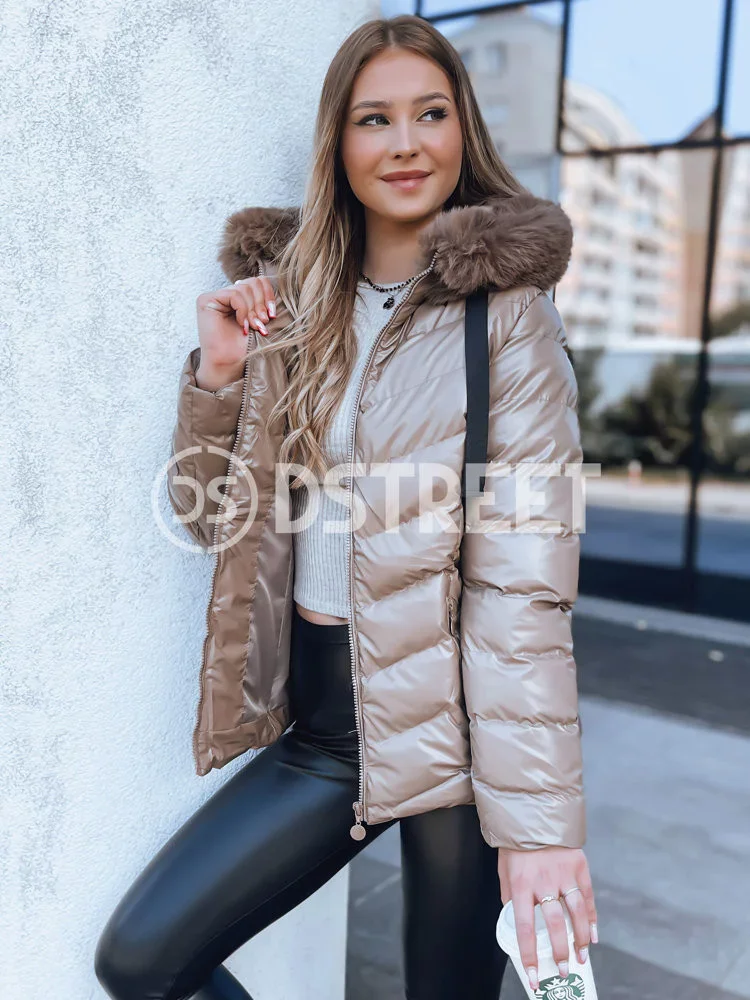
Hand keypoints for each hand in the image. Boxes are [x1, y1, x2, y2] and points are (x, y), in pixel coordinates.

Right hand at [195, 275, 276, 371]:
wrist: (229, 364)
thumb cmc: (244, 347)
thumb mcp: (259, 319)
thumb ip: (261, 301)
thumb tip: (269, 281)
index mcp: (238, 298)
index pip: (257, 281)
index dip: (268, 295)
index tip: (273, 315)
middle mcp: (225, 294)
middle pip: (252, 282)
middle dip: (261, 304)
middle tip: (263, 323)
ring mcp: (214, 296)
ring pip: (243, 289)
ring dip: (253, 311)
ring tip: (254, 327)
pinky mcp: (206, 300)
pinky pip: (234, 295)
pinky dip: (243, 311)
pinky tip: (242, 326)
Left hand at [498, 846, 596, 992]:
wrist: (532, 811)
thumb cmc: (514, 844)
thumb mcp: (504, 869)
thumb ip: (510, 895)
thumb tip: (516, 920)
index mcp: (520, 885)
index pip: (526, 928)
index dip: (530, 956)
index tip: (534, 977)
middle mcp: (543, 882)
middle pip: (555, 925)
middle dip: (561, 953)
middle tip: (564, 973)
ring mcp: (563, 874)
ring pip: (576, 913)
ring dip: (581, 939)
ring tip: (581, 958)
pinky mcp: (578, 865)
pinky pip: (587, 897)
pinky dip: (592, 918)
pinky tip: (593, 935)